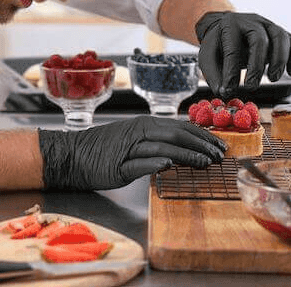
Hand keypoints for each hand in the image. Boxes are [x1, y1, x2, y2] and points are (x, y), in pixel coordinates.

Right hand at [38, 115, 225, 190]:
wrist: (71, 155)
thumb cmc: (103, 148)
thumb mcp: (132, 137)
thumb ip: (156, 139)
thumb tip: (185, 144)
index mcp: (144, 124)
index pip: (180, 127)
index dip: (202, 136)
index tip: (219, 145)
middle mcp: (138, 132)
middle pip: (175, 135)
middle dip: (200, 145)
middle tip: (218, 156)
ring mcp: (128, 149)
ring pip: (161, 148)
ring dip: (185, 155)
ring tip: (203, 163)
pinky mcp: (118, 166)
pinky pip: (139, 163)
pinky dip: (154, 164)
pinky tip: (168, 167)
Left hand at [195, 11, 290, 97]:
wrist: (228, 29)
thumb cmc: (219, 44)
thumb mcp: (209, 56)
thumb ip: (214, 75)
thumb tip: (224, 92)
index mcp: (229, 25)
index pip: (232, 49)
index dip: (231, 71)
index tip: (229, 89)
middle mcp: (250, 21)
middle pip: (259, 40)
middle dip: (256, 66)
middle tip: (251, 86)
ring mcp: (268, 25)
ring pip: (280, 37)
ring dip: (279, 60)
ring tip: (273, 78)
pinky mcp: (280, 33)